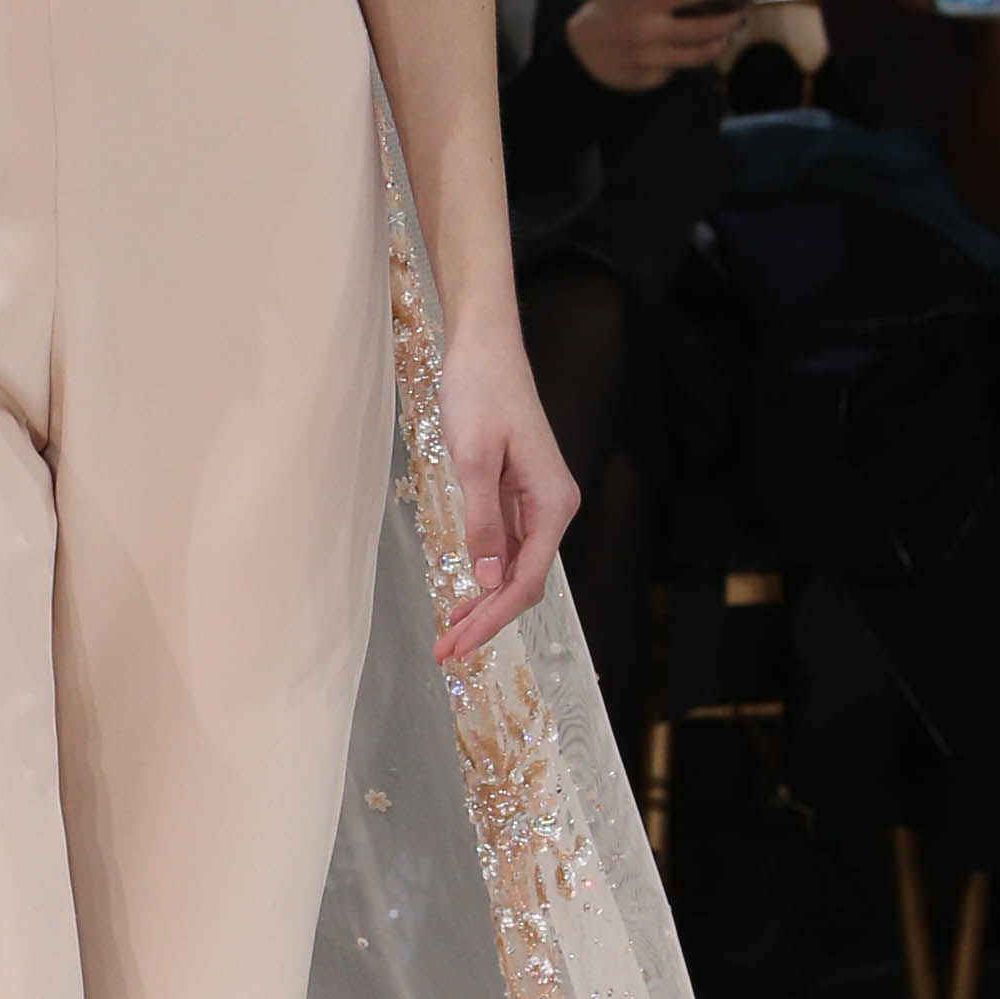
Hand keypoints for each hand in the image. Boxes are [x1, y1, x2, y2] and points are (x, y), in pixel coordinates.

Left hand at [432, 325, 580, 672]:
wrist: (483, 345)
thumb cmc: (481, 392)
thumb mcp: (475, 460)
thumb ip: (483, 522)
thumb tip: (489, 579)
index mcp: (553, 502)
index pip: (526, 580)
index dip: (493, 619)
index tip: (458, 645)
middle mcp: (553, 507)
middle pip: (523, 581)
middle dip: (487, 620)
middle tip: (446, 653)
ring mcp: (535, 501)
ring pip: (514, 568)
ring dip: (484, 603)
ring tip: (449, 635)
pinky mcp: (516, 492)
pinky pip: (505, 547)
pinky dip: (484, 573)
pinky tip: (464, 595)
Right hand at [566, 0, 741, 94]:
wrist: (578, 55)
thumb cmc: (601, 13)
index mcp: (644, 6)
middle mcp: (651, 34)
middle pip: (703, 30)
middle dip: (727, 21)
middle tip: (738, 14)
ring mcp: (652, 60)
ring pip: (698, 56)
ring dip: (717, 44)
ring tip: (725, 35)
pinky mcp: (651, 79)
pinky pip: (677, 68)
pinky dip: (685, 58)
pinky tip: (684, 50)